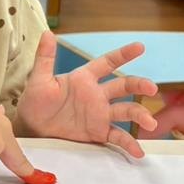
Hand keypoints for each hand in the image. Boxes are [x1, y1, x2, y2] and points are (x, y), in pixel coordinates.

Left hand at [17, 32, 158, 157]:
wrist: (31, 129)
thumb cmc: (34, 101)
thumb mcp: (39, 79)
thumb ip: (45, 57)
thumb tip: (47, 33)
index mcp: (84, 78)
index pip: (107, 63)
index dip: (123, 54)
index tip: (140, 47)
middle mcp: (96, 94)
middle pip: (124, 86)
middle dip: (139, 85)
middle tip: (151, 88)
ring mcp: (99, 114)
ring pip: (125, 111)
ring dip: (140, 115)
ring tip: (151, 123)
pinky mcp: (98, 132)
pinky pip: (117, 137)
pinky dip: (128, 143)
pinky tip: (138, 151)